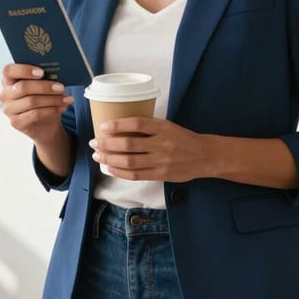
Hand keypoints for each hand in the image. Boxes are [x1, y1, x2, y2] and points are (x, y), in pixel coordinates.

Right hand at [0, 63, 72, 144]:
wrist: (45, 123)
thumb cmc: (42, 98)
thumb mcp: (43, 85)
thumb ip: (44, 77)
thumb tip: (57, 72)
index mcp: (9, 79)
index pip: (8, 70)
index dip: (24, 70)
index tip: (41, 72)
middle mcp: (5, 94)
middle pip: (23, 87)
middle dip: (44, 86)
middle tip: (61, 87)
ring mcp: (9, 109)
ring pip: (31, 101)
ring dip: (52, 99)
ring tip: (67, 98)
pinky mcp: (16, 122)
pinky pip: (35, 114)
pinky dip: (51, 110)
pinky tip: (62, 107)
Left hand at [89, 117, 212, 181]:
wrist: (204, 156)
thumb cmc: (183, 138)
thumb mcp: (168, 126)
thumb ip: (149, 127)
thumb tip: (122, 128)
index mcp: (163, 128)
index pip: (137, 123)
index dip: (118, 125)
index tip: (104, 126)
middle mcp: (161, 144)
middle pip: (129, 144)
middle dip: (108, 144)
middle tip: (94, 142)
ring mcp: (160, 161)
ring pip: (130, 161)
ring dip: (110, 159)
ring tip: (98, 156)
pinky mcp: (160, 175)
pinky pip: (136, 174)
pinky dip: (121, 172)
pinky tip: (110, 168)